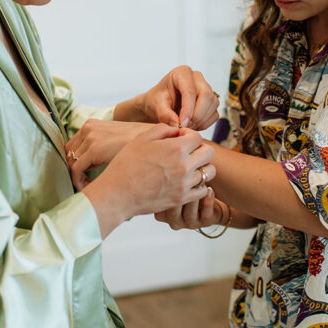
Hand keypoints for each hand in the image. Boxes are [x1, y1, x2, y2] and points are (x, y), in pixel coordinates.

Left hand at [66, 119, 154, 189]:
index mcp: (92, 125)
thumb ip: (104, 147)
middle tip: (88, 184)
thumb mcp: (117, 141)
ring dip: (79, 178)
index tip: (87, 177)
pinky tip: (92, 187)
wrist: (157, 141)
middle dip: (76, 171)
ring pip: (71, 164)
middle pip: (69, 155)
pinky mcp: (94, 149)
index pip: (72, 147)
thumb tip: (94, 164)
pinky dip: (80, 182)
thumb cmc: (141, 145)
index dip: (77, 164)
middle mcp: (88, 128)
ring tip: (92, 187)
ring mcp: (90, 137)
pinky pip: (75, 171)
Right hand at [83, 125, 217, 228]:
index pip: (198, 137)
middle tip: (188, 152)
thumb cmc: (126, 164)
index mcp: (175, 149)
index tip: (180, 140)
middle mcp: (184, 166)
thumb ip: (163, 129)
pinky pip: (202, 191)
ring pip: (209, 172)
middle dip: (201, 149)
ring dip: (202, 167)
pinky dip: (199, 186)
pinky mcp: (181, 199)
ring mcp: (184, 184)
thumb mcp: (141, 139)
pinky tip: (187, 182)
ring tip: (189, 168)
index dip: (189, 136)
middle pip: (209, 153)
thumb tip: (177, 130)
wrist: (117, 193)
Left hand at [125, 65, 219, 129]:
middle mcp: (197, 78)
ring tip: (185, 126)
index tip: (181, 124)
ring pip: (213, 105)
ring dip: (200, 121)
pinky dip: (204, 124)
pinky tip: (191, 125)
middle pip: (206, 96)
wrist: (160, 105)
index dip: (187, 110)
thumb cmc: (157, 100)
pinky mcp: (211, 101)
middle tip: (184, 127)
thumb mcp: (156, 106)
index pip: (190, 91)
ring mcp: (207, 88)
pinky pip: (214, 114)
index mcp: (182, 73)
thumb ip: (165, 114)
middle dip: (197, 115)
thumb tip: (177, 124)